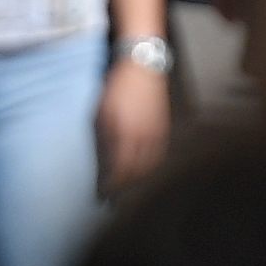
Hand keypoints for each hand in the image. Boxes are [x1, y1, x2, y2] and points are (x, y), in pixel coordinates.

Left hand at [97, 56, 170, 186]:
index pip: (118, 170)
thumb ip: (102, 139)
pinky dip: (149, 167)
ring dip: (137, 179)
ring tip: (126, 186)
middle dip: (123, 187)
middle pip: (134, 173)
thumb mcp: (101, 113)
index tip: (101, 196)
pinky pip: (158, 156)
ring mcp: (155, 134)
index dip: (110, 186)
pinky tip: (141, 170)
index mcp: (124, 133)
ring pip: (148, 167)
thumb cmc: (115, 88)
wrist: (142, 67)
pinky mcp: (164, 129)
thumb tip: (102, 162)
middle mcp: (142, 138)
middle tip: (113, 198)